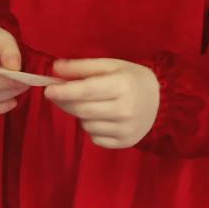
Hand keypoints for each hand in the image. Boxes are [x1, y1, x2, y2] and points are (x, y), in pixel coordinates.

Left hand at [43, 58, 159, 149]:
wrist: (160, 101)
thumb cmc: (131, 78)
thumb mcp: (110, 65)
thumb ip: (81, 67)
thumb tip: (54, 69)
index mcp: (122, 85)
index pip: (86, 91)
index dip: (64, 92)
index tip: (48, 91)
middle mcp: (125, 109)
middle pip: (82, 110)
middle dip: (65, 103)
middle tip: (57, 96)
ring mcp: (126, 129)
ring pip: (86, 125)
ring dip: (81, 115)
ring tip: (92, 105)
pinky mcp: (125, 142)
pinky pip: (95, 138)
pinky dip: (92, 128)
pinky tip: (102, 118)